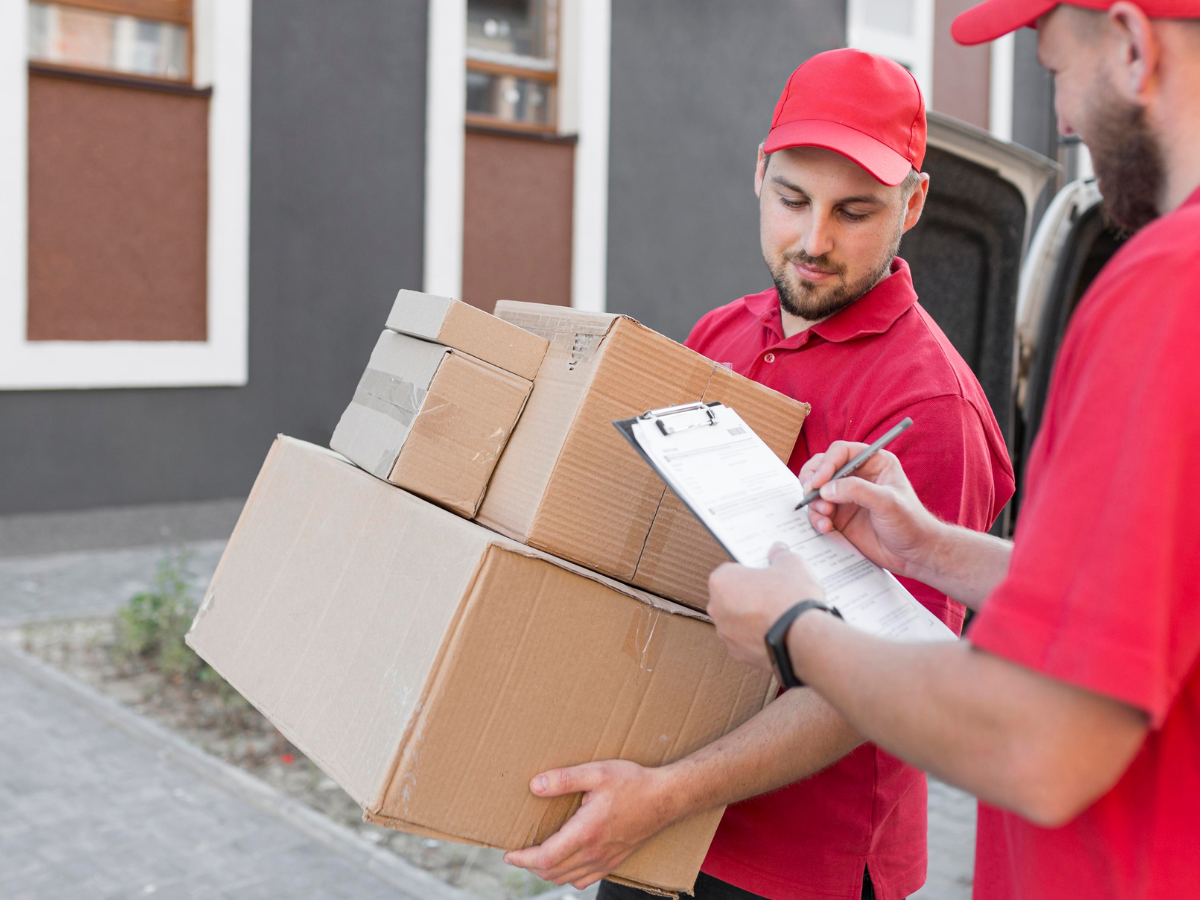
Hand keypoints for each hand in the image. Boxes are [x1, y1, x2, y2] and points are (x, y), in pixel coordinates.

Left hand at [502, 760, 676, 888]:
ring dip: (547, 873)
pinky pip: (585, 879)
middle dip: (530, 867)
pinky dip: (568, 876)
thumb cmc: (633, 782)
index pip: (545, 858)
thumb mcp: (597, 773)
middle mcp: (594, 852)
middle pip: (552, 873)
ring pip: (567, 879)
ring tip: (535, 859)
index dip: (522, 859)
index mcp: (586, 832)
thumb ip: (564, 779)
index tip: (508, 854)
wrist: (667, 798)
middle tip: (517, 855)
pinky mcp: (615, 861)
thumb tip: (534, 786)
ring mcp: (605, 860)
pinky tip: (565, 864)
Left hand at [707, 545, 823, 670]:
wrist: (802, 638)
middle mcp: (716, 608)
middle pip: (731, 597)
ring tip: (778, 616)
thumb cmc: (791, 598)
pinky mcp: (738, 654)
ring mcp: (726, 634)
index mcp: (721, 581)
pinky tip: (777, 634)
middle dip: (748, 595)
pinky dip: (758, 637)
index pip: (731, 571)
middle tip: (772, 594)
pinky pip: (746, 641)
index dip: (750, 572)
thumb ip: (781, 555)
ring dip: (751, 618)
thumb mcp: (792, 565)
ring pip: (737, 621)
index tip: (765, 574)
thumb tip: (778, 550)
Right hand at [799, 442, 941, 578]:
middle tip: (810, 495)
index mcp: (873, 463)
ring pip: (816, 490)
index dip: (826, 464)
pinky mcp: (839, 516)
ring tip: (825, 517)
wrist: (914, 554)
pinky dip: (816, 518)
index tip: (818, 482)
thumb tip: (826, 489)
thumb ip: (857, 491)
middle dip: (812, 480)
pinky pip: (818, 512)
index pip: (841, 452)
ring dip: (814, 503)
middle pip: (822, 466)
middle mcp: (856, 476)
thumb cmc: (910, 523)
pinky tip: (826, 528)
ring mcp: (846, 496)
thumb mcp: (887, 503)